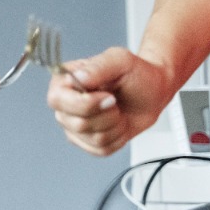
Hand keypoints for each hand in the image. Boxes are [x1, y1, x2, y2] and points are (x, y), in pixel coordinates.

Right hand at [47, 47, 172, 155]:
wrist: (153, 93)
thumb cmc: (135, 74)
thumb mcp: (119, 60)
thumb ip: (98, 66)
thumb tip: (78, 78)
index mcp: (63, 82)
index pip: (57, 100)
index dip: (84, 103)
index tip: (109, 96)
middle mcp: (64, 106)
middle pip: (77, 123)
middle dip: (107, 115)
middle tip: (116, 101)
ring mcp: (73, 127)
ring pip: (92, 138)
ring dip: (115, 125)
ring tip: (119, 110)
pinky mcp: (87, 143)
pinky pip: (101, 149)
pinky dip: (118, 137)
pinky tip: (119, 123)